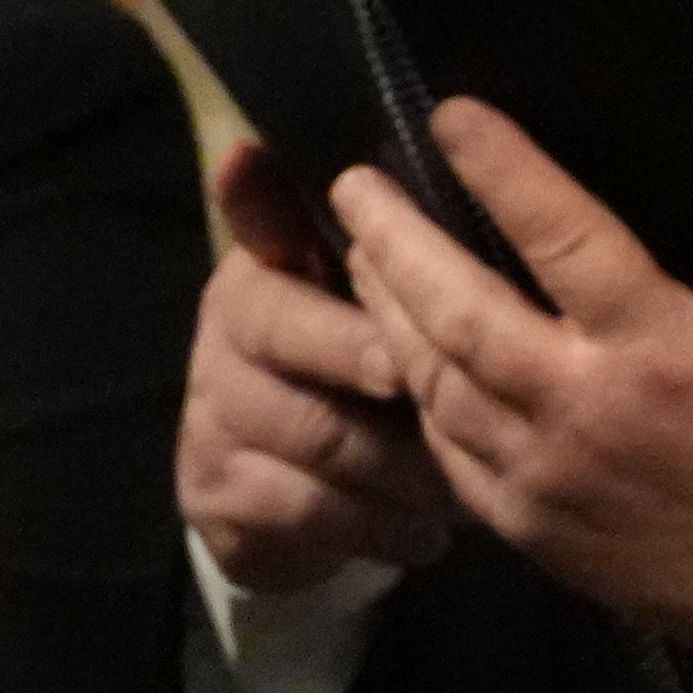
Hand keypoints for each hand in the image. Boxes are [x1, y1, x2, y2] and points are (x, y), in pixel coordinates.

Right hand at [181, 142, 457, 599]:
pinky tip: (431, 533)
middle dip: (382, 363)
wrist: (290, 504)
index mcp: (267, 269)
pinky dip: (384, 525)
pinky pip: (314, 510)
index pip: (263, 226)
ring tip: (478, 484)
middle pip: (294, 332)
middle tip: (463, 391)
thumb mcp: (380, 314)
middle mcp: (226, 331)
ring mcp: (213, 414)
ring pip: (322, 434)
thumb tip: (405, 160)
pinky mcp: (219, 492)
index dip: (264, 203)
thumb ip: (394, 247)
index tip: (269, 168)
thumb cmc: (360, 381)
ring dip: (410, 465)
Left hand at [333, 103, 692, 691]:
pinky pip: (446, 454)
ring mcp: (545, 473)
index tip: (450, 116)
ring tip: (359, 256)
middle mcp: (585, 405)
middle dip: (396, 241)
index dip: (502, 170)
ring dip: (386, 313)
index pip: (561, 235)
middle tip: (353, 183)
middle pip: (458, 310)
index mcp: (658, 344)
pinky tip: (398, 358)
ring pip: (435, 380)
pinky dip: (416, 399)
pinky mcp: (529, 526)